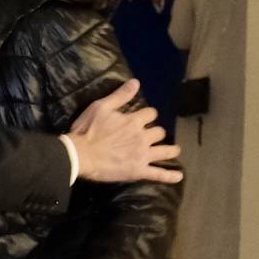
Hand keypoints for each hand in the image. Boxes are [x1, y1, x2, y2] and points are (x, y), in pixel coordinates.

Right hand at [66, 80, 181, 183]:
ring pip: (165, 152)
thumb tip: (136, 82)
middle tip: (153, 136)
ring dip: (171, 150)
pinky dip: (169, 176)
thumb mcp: (101, 107)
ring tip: (175, 150)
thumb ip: (120, 95)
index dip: (148, 115)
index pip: (151, 114)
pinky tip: (179, 176)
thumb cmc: (87, 130)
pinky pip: (158, 174)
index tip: (144, 117)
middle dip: (157, 133)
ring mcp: (142, 155)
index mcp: (134, 121)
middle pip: (159, 132)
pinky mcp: (139, 171)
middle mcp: (142, 137)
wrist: (80, 155)